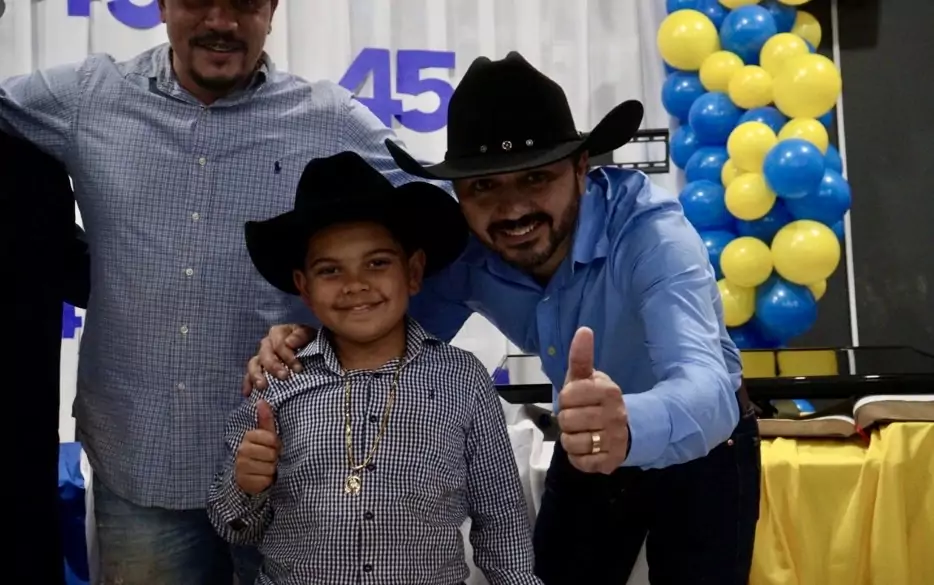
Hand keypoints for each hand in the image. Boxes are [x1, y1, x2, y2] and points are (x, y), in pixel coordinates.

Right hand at [235, 399, 281, 495]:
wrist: (247, 475)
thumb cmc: (261, 451)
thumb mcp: (265, 435)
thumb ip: (265, 419)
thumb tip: (261, 400)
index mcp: (248, 437)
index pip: (272, 438)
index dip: (276, 444)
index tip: (272, 446)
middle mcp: (242, 451)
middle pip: (272, 454)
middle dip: (274, 457)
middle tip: (269, 458)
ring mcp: (241, 466)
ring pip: (269, 467)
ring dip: (271, 469)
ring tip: (266, 467)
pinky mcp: (244, 481)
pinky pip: (265, 480)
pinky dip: (267, 480)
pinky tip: (262, 476)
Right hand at [241, 324, 313, 395]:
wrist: (310, 352)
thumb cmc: (310, 342)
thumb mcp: (310, 334)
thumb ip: (301, 335)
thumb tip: (289, 343)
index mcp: (279, 333)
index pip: (279, 343)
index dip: (287, 356)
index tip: (298, 369)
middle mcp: (268, 344)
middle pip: (265, 353)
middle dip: (273, 366)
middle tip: (284, 377)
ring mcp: (262, 357)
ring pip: (254, 364)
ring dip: (256, 375)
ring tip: (262, 386)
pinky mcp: (259, 369)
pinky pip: (249, 375)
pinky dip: (248, 383)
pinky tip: (248, 393)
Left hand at [557, 327, 629, 473]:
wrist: (625, 428)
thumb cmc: (596, 400)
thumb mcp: (588, 378)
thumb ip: (581, 357)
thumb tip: (583, 330)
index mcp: (609, 391)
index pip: (567, 395)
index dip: (566, 398)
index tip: (576, 399)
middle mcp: (615, 415)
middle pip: (566, 420)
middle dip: (566, 420)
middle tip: (578, 418)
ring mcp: (615, 440)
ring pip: (571, 442)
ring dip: (570, 439)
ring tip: (582, 432)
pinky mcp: (611, 462)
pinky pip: (580, 462)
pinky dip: (577, 456)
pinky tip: (587, 448)